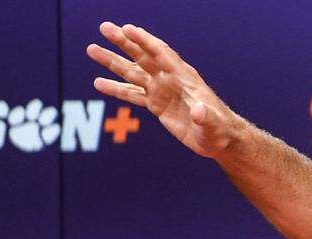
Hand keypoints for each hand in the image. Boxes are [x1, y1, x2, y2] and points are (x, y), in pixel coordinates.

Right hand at [87, 22, 245, 157]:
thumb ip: (205, 117)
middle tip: (104, 27)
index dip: (145, 41)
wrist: (219, 138)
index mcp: (184, 78)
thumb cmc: (220, 129)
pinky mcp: (156, 104)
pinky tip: (98, 83)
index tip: (128, 28)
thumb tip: (198, 111)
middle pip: (143, 56)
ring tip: (91, 49)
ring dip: (112, 62)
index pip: (162, 54)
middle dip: (124, 42)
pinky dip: (116, 89)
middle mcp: (170, 79)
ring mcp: (161, 90)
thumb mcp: (213, 124)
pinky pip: (133, 94)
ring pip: (133, 72)